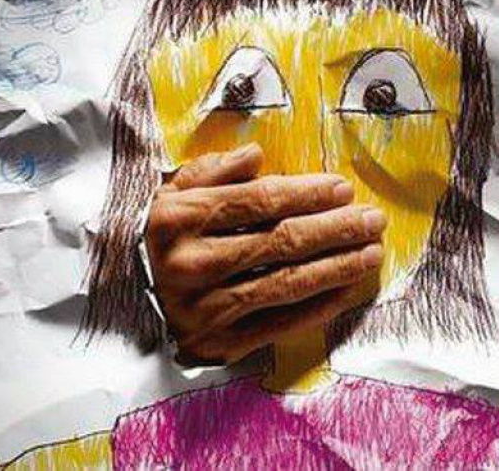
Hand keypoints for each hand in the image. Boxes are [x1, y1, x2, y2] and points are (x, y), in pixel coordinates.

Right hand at [145, 143, 385, 364]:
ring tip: (372, 252)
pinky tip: (346, 290)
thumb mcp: (171, 192)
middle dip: (335, 229)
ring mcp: (205, 308)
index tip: (343, 189)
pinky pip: (278, 325)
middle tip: (373, 220)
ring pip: (286, 284)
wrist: (125, 297)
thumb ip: (212, 170)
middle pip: (281, 242)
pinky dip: (317, 308)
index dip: (307, 194)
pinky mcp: (217, 342)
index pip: (259, 202)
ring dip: (337, 267)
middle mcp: (191, 264)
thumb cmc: (159, 237)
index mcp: (181, 218)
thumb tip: (256, 154)